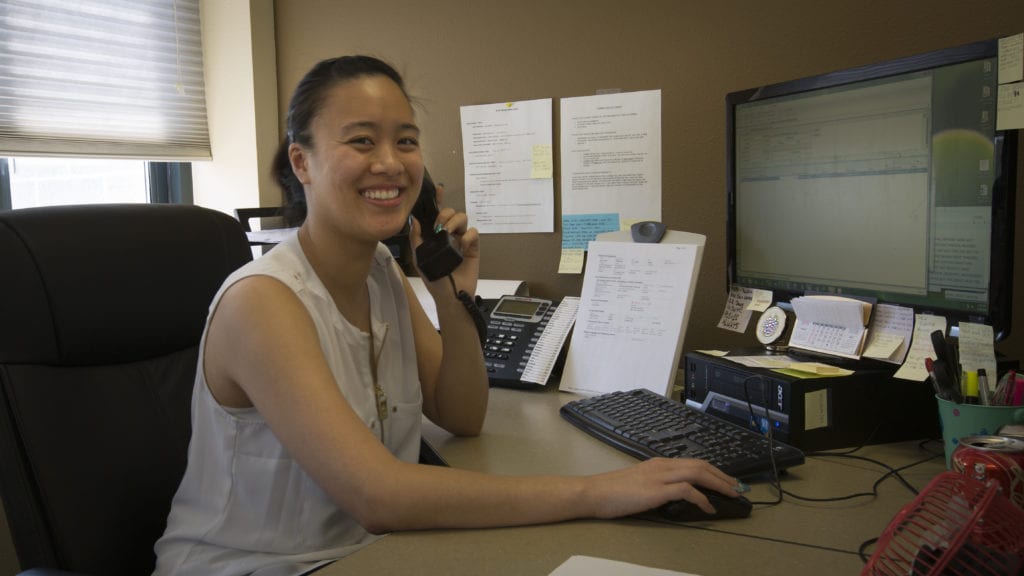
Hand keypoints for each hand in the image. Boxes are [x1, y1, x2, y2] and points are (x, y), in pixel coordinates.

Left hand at [409, 184, 479, 299]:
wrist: (450, 295)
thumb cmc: (434, 279)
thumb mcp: (419, 258)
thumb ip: (416, 238)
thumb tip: (414, 220)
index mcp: (435, 235)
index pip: (437, 214)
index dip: (438, 201)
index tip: (438, 189)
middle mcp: (449, 235)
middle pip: (451, 212)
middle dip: (445, 215)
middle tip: (440, 227)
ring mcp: (461, 240)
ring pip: (463, 218)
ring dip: (454, 223)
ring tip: (449, 235)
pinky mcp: (473, 247)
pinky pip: (473, 232)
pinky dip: (467, 236)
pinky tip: (462, 246)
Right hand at [585, 458, 739, 518]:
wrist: (594, 492)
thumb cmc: (612, 492)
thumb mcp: (639, 484)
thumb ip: (658, 486)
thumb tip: (676, 496)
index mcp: (659, 464)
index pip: (693, 463)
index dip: (714, 471)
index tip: (726, 481)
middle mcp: (662, 465)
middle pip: (701, 465)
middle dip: (723, 476)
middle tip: (737, 487)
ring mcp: (660, 476)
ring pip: (698, 473)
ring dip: (719, 484)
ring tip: (731, 494)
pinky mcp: (656, 490)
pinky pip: (687, 490)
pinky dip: (702, 498)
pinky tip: (708, 508)